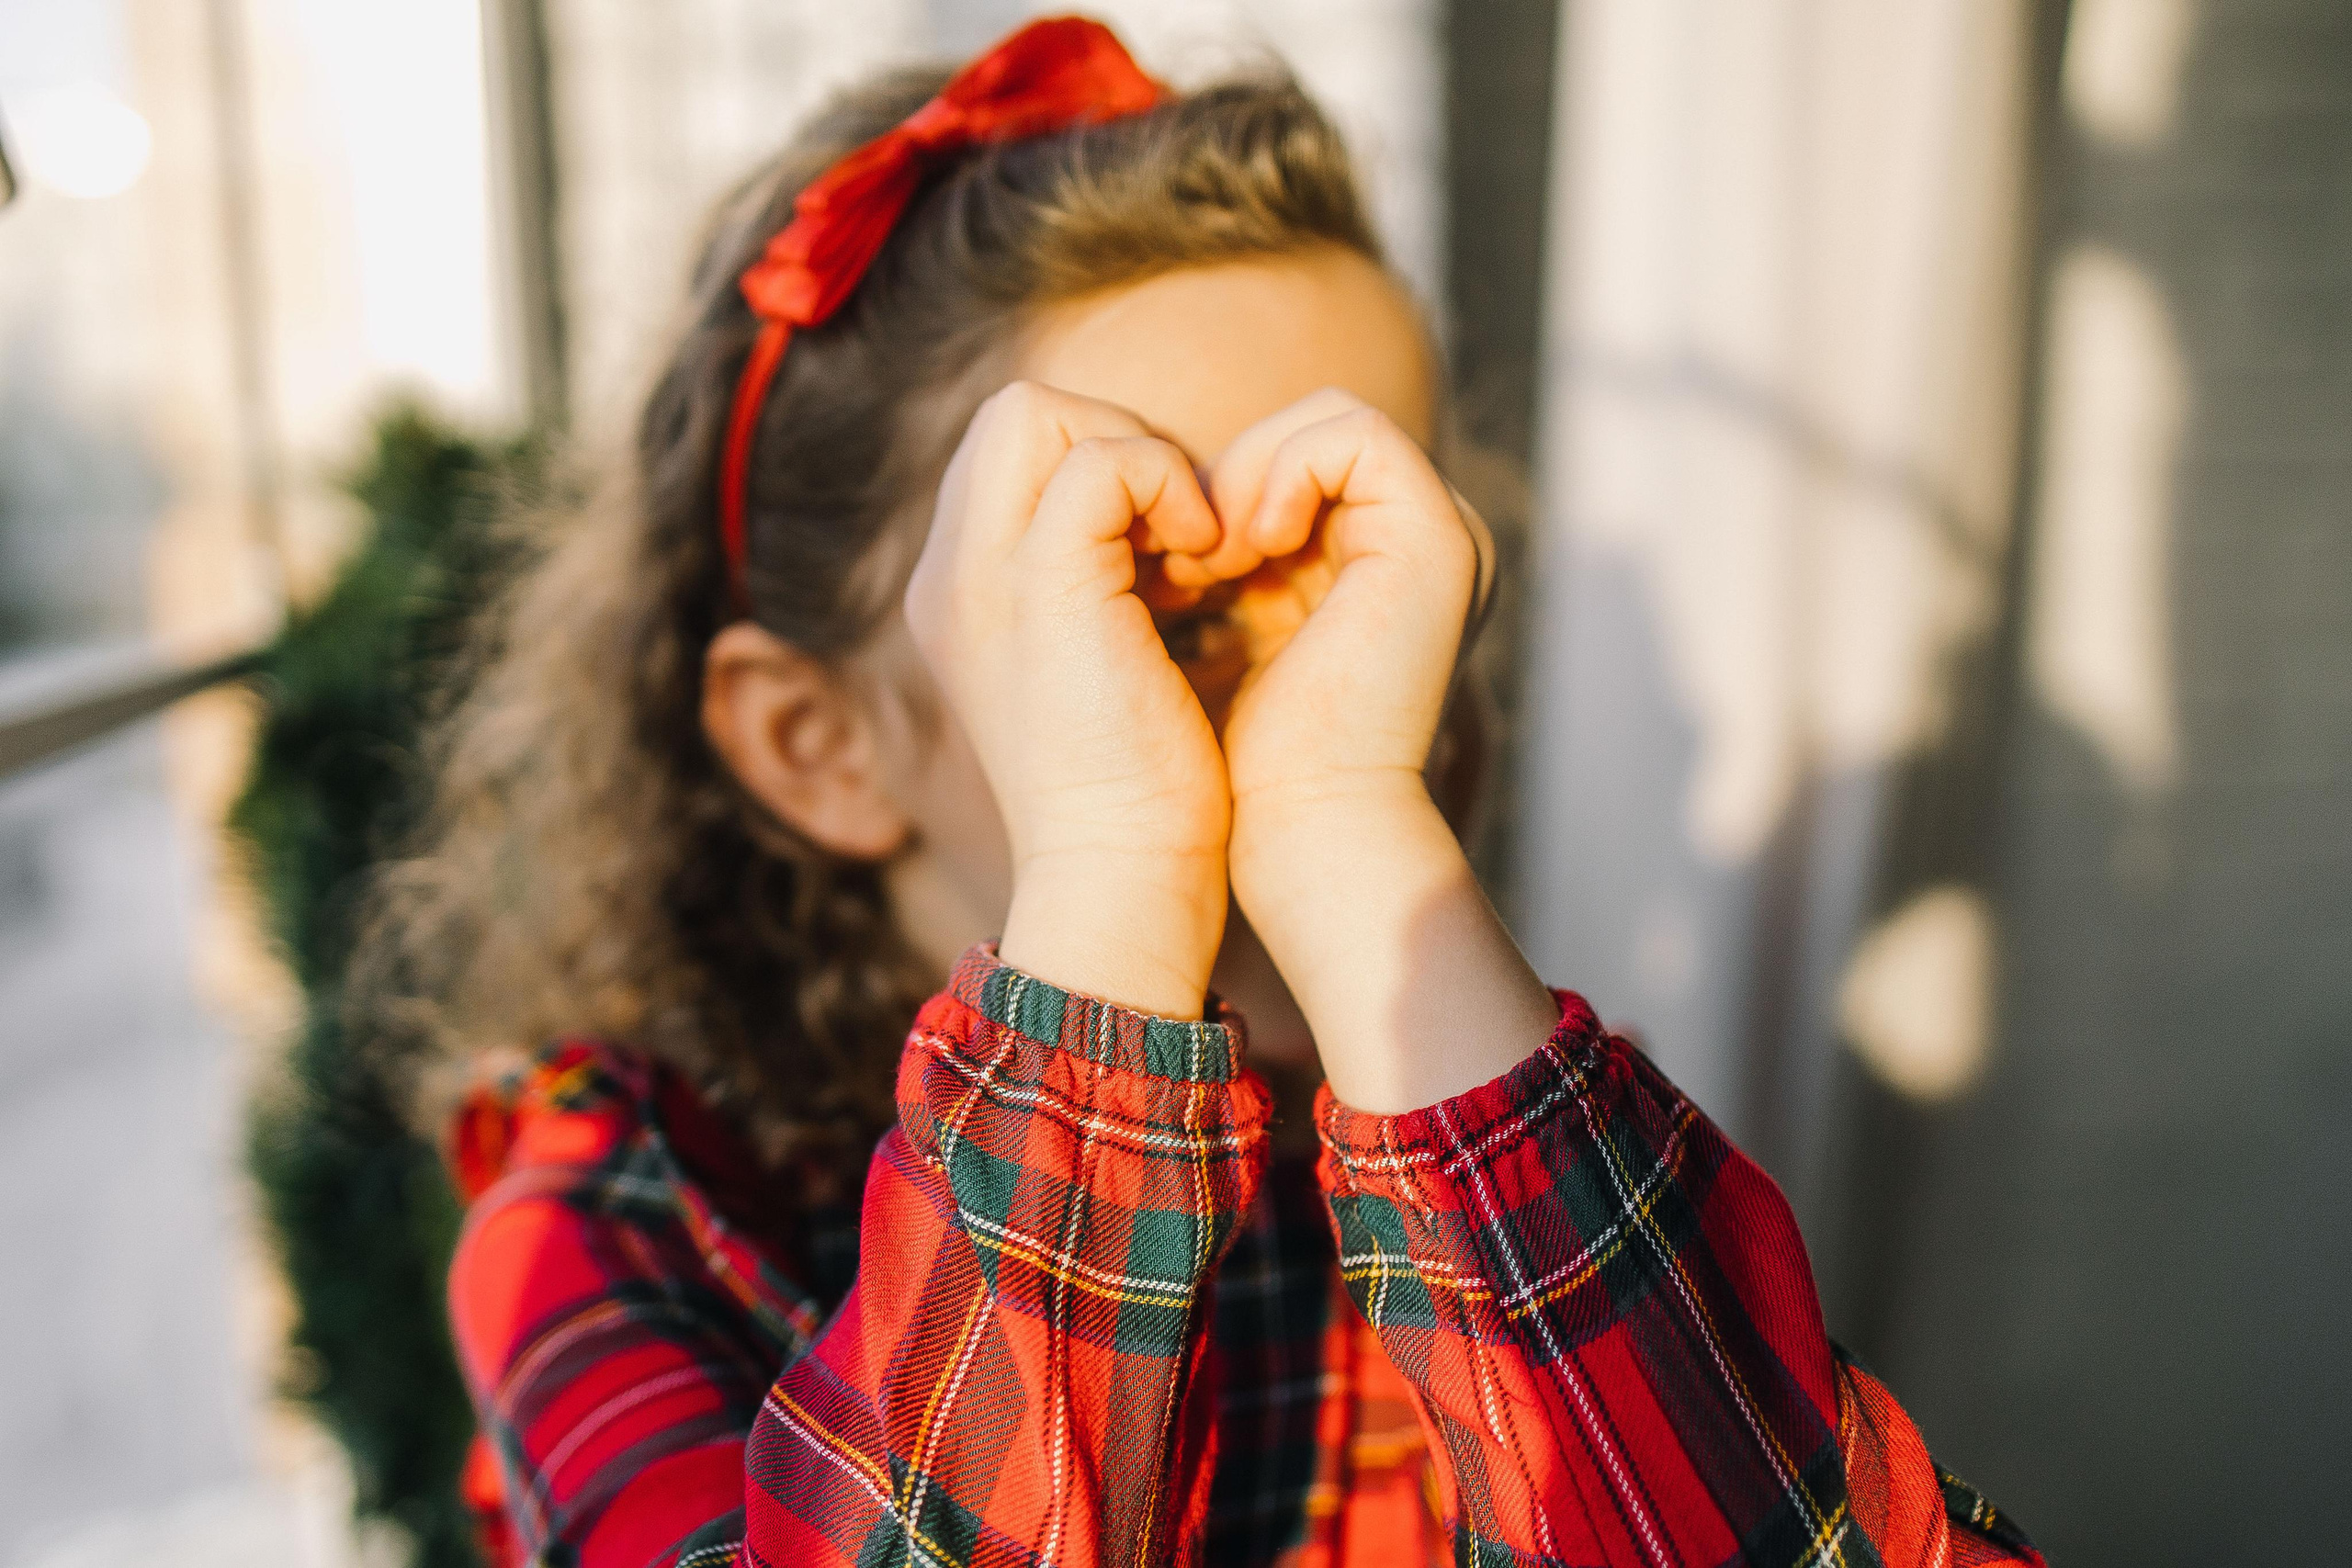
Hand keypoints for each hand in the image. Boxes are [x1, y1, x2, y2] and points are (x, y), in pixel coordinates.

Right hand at [904, 381, 1230, 1017]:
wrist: (1123, 880)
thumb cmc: (1139, 801)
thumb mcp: (1102, 677)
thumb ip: (1101, 598)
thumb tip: (1157, 543)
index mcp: (958, 599)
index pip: (1009, 456)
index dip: (1099, 466)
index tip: (1167, 550)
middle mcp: (948, 577)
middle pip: (1012, 414)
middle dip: (1115, 442)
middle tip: (1183, 538)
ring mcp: (980, 576)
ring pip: (1036, 411)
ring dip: (1141, 458)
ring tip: (1195, 552)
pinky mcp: (1041, 584)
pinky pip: (1100, 459)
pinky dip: (1167, 484)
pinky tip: (1208, 559)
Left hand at [1198, 390, 1554, 1110]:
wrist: (1295, 827)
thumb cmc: (1223, 761)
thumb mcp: (1187, 631)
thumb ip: (1187, 554)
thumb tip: (1143, 480)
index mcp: (1352, 561)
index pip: (1276, 456)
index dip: (1199, 484)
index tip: (1155, 564)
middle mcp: (1401, 541)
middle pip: (1298, 430)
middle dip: (1217, 477)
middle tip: (1178, 562)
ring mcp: (1434, 532)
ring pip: (1325, 418)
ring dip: (1246, 474)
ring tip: (1212, 562)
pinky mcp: (1439, 534)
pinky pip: (1355, 433)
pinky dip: (1285, 470)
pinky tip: (1248, 549)